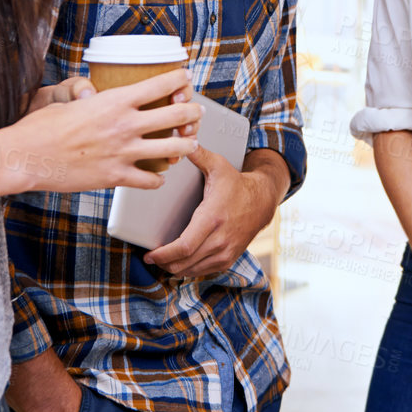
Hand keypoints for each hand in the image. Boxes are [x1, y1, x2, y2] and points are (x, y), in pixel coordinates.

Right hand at [0, 69, 200, 192]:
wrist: (26, 157)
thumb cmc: (42, 127)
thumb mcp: (70, 101)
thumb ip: (89, 96)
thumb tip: (94, 91)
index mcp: (115, 100)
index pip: (162, 84)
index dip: (180, 79)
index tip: (185, 79)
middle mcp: (125, 125)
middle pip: (177, 116)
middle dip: (194, 113)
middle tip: (196, 113)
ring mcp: (123, 153)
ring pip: (173, 149)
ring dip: (185, 146)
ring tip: (188, 144)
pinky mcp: (116, 177)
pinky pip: (150, 180)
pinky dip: (158, 179)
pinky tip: (158, 176)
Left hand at [143, 147, 279, 277]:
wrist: (262, 201)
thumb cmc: (236, 183)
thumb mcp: (218, 166)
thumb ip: (198, 155)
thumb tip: (182, 140)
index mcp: (212, 218)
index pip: (183, 246)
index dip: (163, 255)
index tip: (149, 255)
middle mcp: (220, 239)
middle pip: (184, 263)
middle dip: (164, 264)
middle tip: (151, 258)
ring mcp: (225, 252)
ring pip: (192, 270)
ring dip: (175, 268)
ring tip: (163, 260)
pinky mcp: (229, 258)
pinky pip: (203, 271)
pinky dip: (189, 269)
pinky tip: (180, 262)